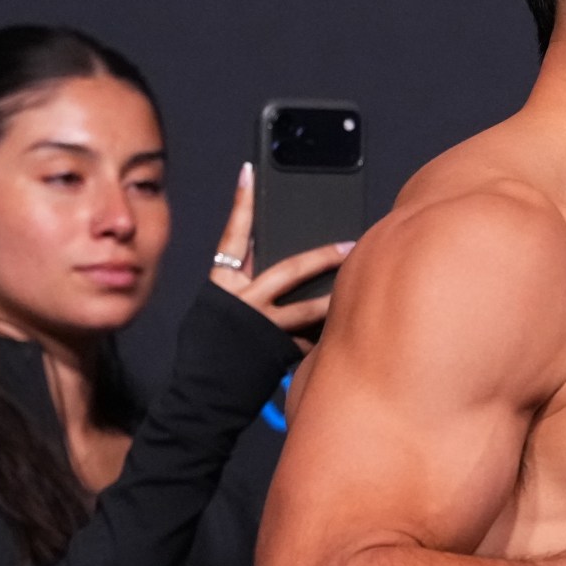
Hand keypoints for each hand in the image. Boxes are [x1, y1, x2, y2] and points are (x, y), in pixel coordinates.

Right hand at [211, 161, 351, 343]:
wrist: (202, 393)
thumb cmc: (212, 348)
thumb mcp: (217, 307)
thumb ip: (240, 280)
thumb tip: (258, 251)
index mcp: (222, 286)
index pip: (233, 237)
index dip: (241, 204)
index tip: (249, 173)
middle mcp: (243, 302)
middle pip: (289, 270)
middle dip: (322, 257)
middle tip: (350, 246)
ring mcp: (262, 327)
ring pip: (308, 308)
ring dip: (336, 298)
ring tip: (363, 285)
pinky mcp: (279, 351)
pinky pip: (310, 338)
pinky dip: (326, 335)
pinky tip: (350, 333)